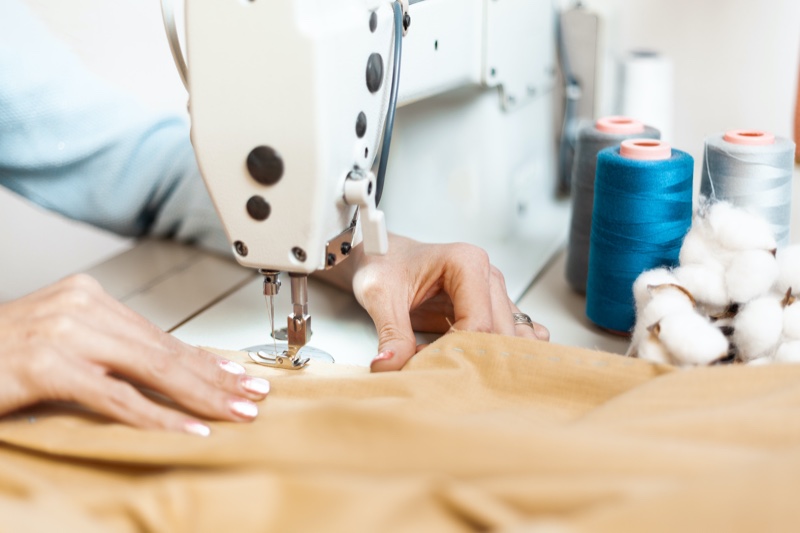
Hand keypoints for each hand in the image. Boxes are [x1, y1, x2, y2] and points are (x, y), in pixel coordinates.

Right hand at [0, 274, 269, 434]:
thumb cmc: (1, 357)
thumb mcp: (64, 348)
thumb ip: (109, 355)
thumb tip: (164, 376)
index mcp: (89, 297)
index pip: (162, 335)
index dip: (206, 358)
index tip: (241, 374)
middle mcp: (82, 306)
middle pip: (165, 349)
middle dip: (216, 377)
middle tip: (254, 394)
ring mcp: (64, 331)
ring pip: (151, 368)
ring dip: (200, 395)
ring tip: (236, 410)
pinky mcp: (47, 363)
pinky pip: (115, 396)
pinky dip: (157, 416)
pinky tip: (189, 427)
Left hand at [348, 235, 548, 370]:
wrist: (381, 255)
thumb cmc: (384, 263)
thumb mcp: (379, 296)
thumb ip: (390, 333)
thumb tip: (389, 366)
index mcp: (467, 263)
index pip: (478, 323)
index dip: (453, 351)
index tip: (426, 361)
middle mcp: (488, 276)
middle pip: (500, 333)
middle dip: (474, 360)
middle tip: (443, 374)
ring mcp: (494, 294)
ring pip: (511, 339)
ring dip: (489, 361)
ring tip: (461, 374)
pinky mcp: (493, 310)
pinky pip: (511, 336)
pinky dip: (501, 355)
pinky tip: (488, 368)